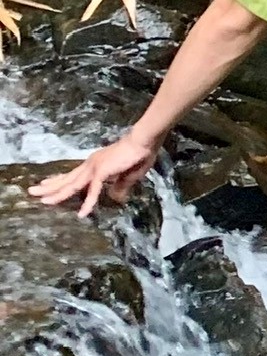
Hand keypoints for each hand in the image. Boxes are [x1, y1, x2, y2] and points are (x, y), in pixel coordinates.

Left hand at [33, 131, 162, 218]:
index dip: (59, 180)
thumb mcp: (129, 175)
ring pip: (72, 185)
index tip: (46, 184)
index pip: (72, 174)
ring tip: (42, 201)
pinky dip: (87, 203)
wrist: (145, 141)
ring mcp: (94, 168)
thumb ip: (120, 186)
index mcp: (95, 164)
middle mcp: (90, 165)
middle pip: (66, 179)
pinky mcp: (101, 173)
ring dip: (57, 194)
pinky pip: (93, 192)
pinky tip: (82, 214)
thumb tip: (115, 197)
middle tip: (31, 191)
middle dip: (49, 187)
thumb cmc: (140, 154)